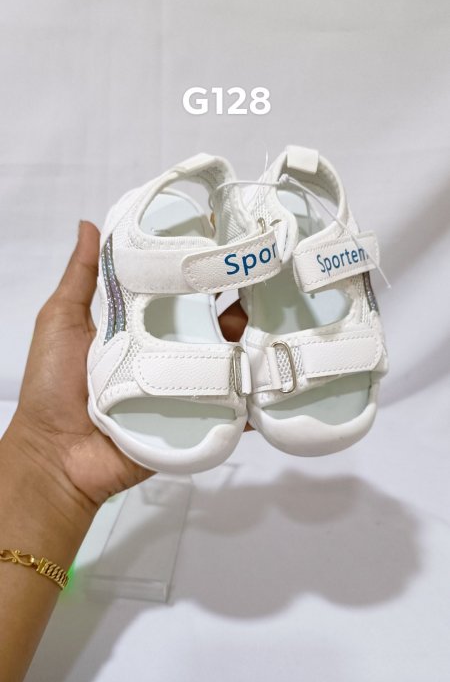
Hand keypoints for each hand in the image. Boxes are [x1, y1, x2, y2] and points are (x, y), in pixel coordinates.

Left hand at [8, 221, 248, 511]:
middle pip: (211, 324)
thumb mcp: (61, 322)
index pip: (178, 292)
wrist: (58, 456)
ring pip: (227, 361)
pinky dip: (254, 397)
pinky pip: (230, 407)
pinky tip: (276, 380)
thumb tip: (89, 225)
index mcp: (138, 325)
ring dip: (252, 344)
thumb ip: (81, 278)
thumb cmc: (53, 387)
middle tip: (269, 280)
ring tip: (280, 323)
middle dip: (240, 303)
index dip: (200, 269)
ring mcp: (181, 388)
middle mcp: (165, 352)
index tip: (229, 241)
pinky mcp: (192, 420)